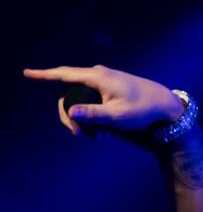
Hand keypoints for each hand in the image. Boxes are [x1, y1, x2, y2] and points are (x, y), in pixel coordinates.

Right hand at [23, 65, 183, 137]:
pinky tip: (105, 133)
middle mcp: (98, 74)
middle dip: (70, 115)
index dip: (44, 75)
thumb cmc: (143, 109)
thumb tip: (70, 112)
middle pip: (70, 92)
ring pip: (81, 98)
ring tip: (99, 138)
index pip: (64, 75)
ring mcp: (104, 79)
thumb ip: (93, 114)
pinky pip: (92, 100)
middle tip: (79, 136)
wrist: (165, 104)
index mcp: (97, 77)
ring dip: (85, 119)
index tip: (27, 74)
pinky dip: (94, 116)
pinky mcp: (110, 87)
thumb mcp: (118, 116)